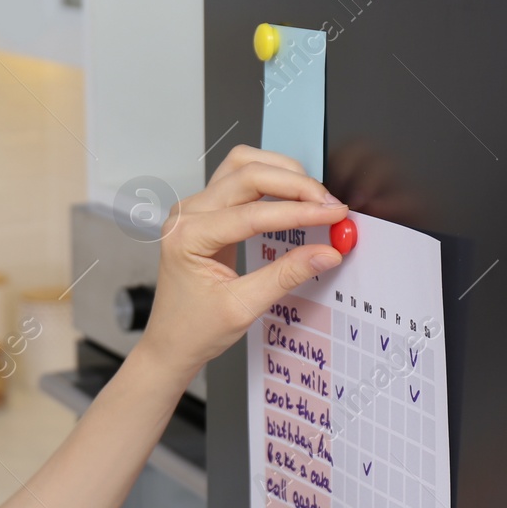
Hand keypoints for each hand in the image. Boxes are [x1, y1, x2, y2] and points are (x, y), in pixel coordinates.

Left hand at [136, 145, 346, 379]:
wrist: (171, 341)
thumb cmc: (193, 328)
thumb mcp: (243, 307)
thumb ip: (286, 276)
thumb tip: (326, 252)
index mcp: (187, 237)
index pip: (252, 213)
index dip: (299, 211)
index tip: (334, 214)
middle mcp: (187, 214)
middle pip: (248, 174)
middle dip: (295, 184)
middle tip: (330, 205)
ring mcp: (194, 209)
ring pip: (243, 166)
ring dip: (282, 173)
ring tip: (314, 197)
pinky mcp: (206, 211)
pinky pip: (239, 178)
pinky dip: (270, 181)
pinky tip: (292, 196)